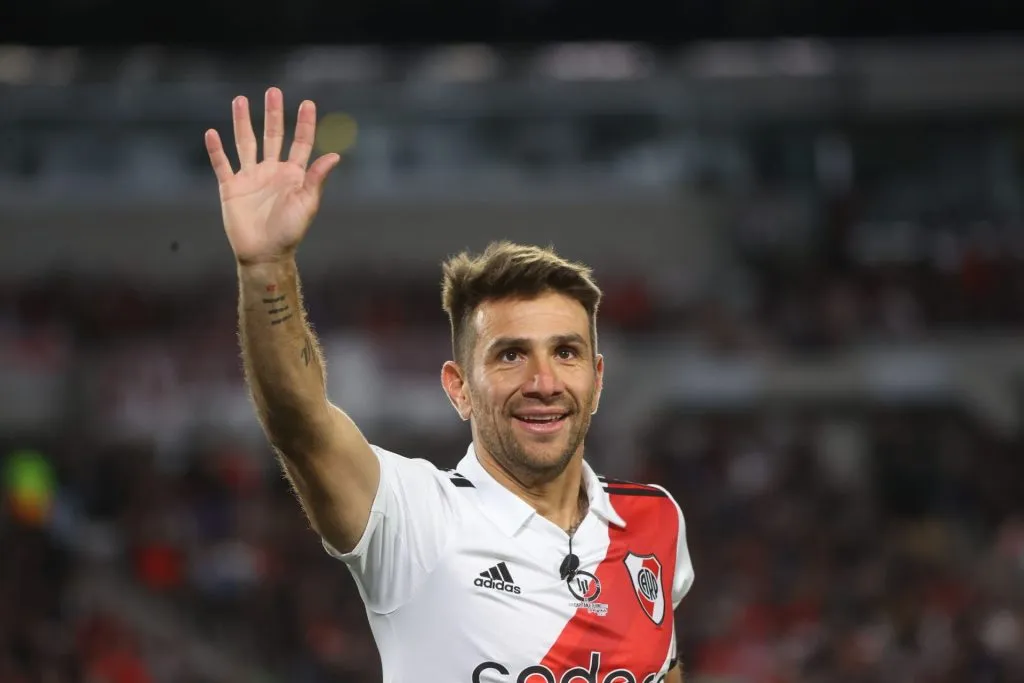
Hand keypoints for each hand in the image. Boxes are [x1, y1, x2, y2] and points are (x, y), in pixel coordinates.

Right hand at [205, 87, 340, 265]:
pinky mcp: (231, 188)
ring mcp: (250, 177)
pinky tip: (212, 133)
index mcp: (293, 174)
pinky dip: (216, 150)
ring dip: (241, 122)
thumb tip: (334, 155)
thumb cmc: (290, 232)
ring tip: (240, 100)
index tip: (308, 103)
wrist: (265, 254)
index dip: (304, 123)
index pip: (300, 143)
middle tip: (273, 91)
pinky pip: (222, 164)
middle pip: (272, 136)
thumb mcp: (307, 204)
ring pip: (245, 143)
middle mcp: (271, 171)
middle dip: (273, 114)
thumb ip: (316, 178)